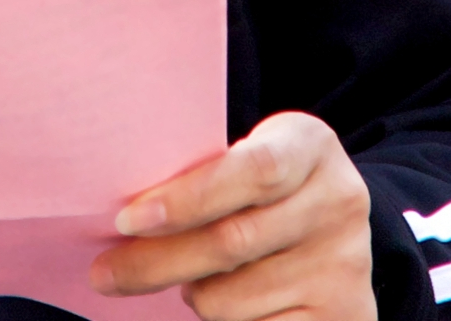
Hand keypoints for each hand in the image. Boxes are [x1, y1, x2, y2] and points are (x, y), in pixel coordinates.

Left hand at [91, 111, 375, 320]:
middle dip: (156, 261)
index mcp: (310, 145)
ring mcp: (344, 265)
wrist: (337, 222)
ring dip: (193, 293)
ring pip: (230, 298)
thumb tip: (123, 222)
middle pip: (231, 243)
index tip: (126, 220)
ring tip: (197, 274)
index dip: (186, 199)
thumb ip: (203, 174)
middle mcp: (338, 203)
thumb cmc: (264, 184)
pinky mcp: (344, 316)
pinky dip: (225, 319)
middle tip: (105, 272)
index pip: (251, 171)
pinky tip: (229, 298)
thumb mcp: (248, 155)